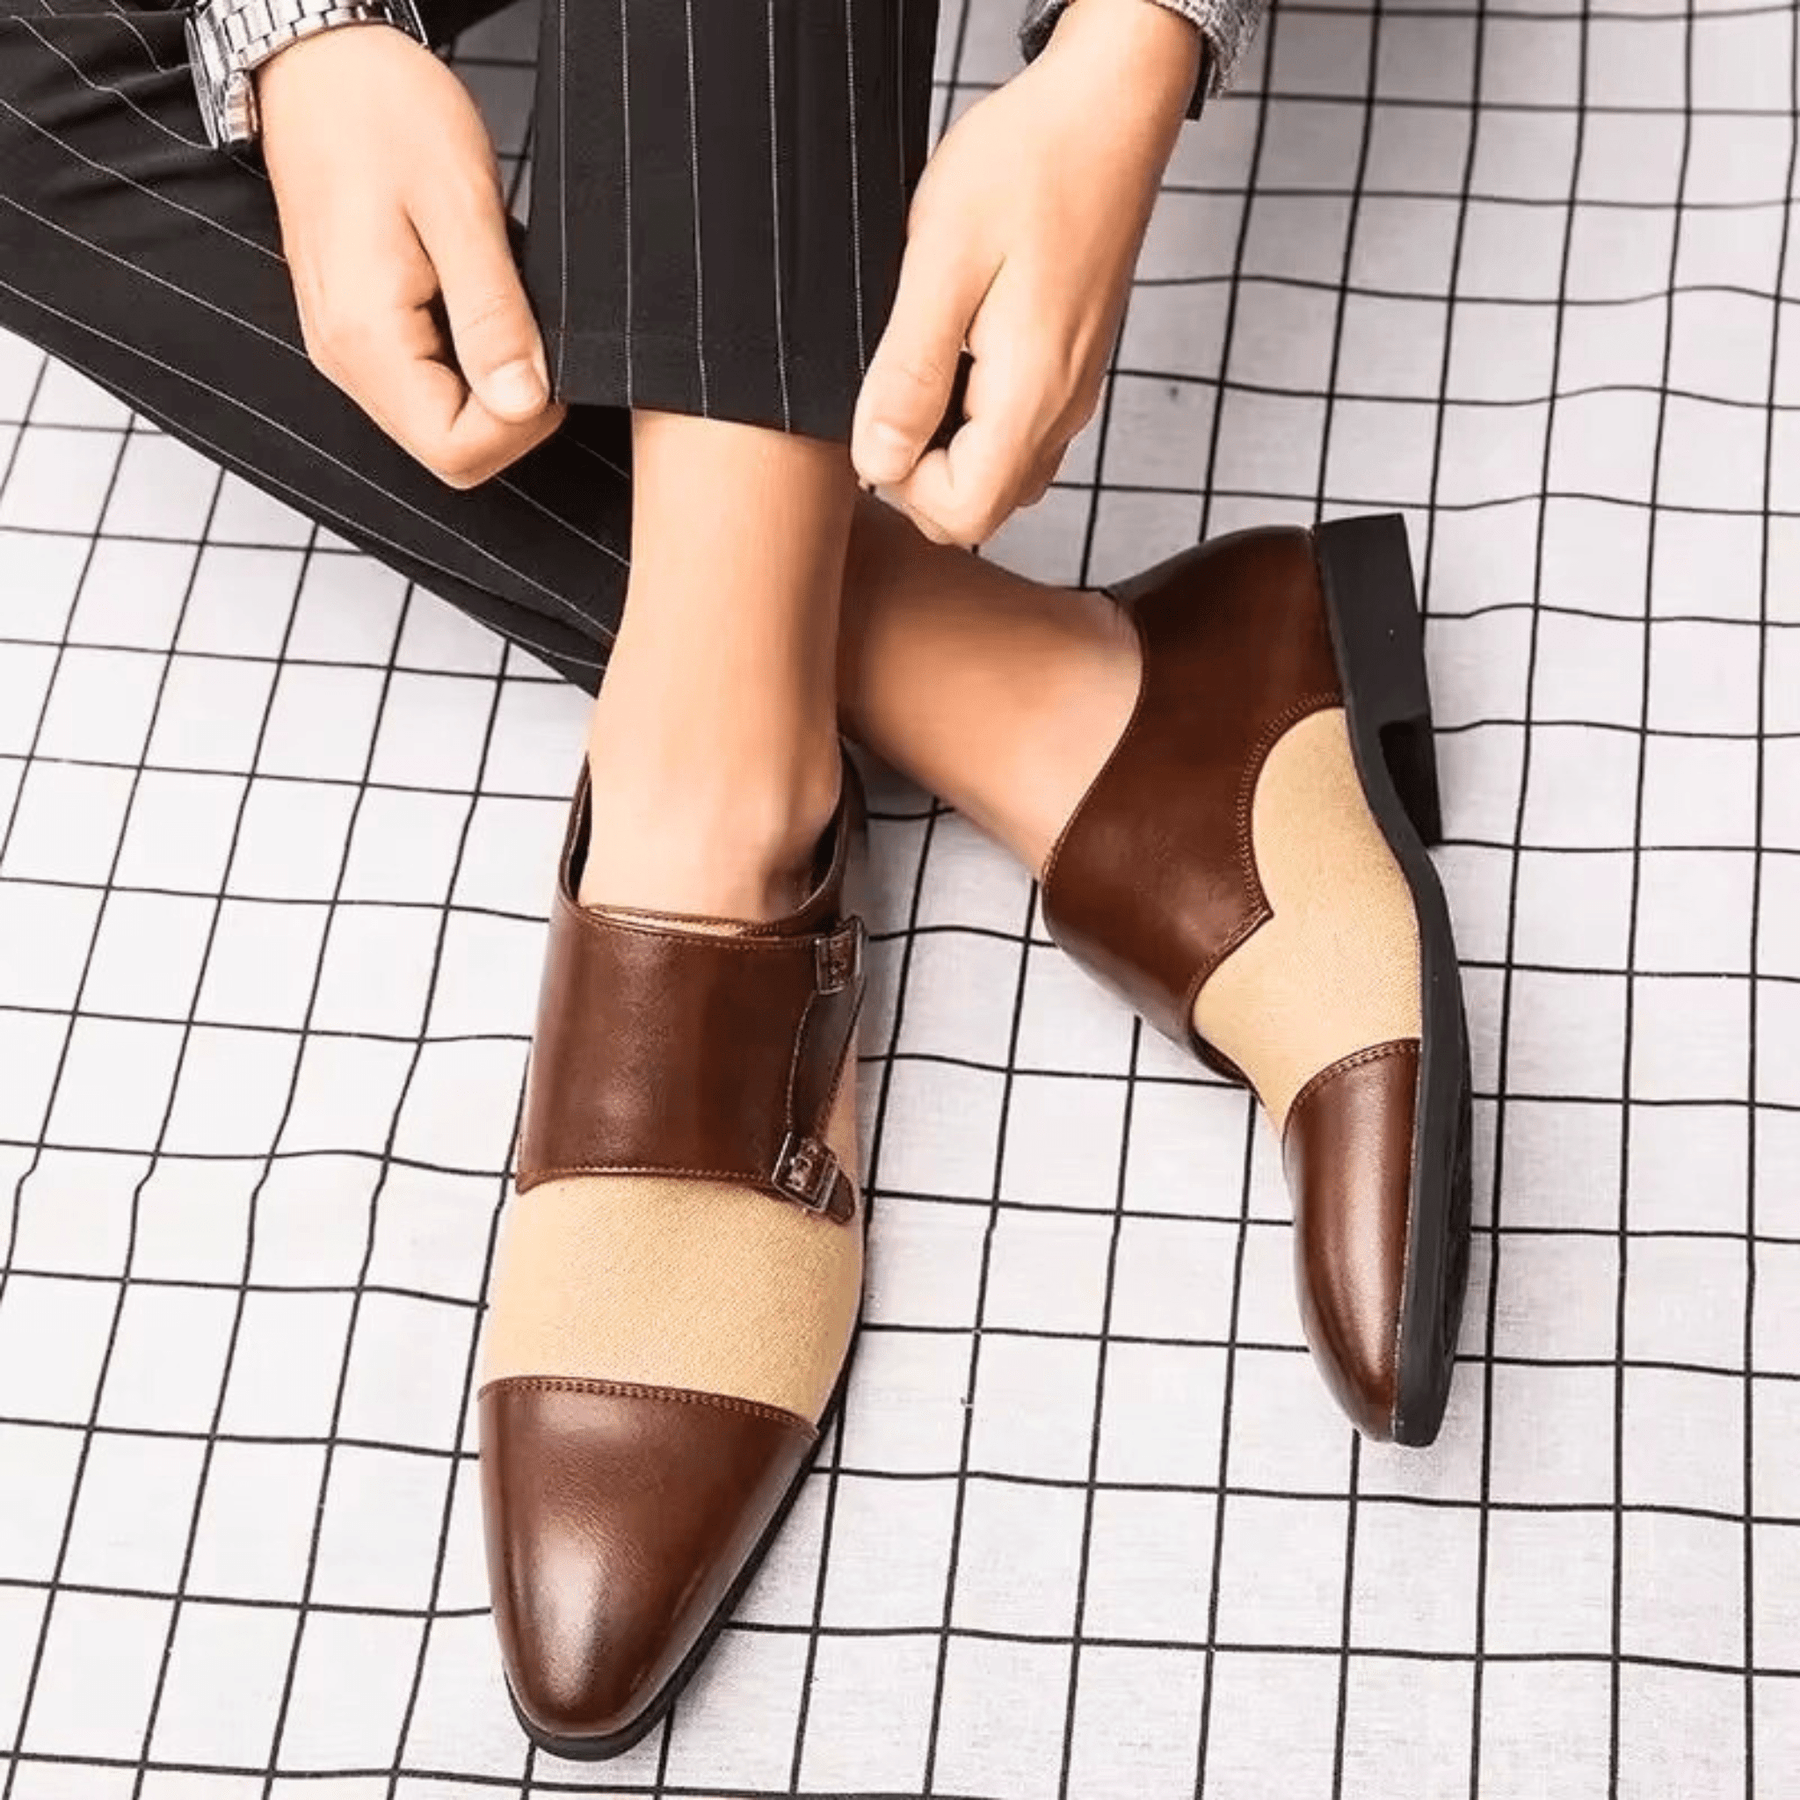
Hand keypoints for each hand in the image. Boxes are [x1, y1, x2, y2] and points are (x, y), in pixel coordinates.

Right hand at [259, 25, 564, 487]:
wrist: (320, 64)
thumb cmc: (383, 113)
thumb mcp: (460, 208)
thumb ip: (492, 315)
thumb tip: (524, 402)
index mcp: (365, 337)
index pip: (456, 453)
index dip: (520, 426)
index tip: (549, 364)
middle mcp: (345, 358)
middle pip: (449, 450)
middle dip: (511, 415)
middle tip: (537, 336)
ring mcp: (348, 348)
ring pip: (440, 423)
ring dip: (492, 388)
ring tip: (506, 310)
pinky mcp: (360, 331)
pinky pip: (425, 385)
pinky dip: (469, 366)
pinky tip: (481, 308)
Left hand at [851, 0, 1199, 543]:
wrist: (1104, 109)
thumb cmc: (1027, 165)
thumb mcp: (940, 263)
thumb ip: (907, 375)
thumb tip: (877, 462)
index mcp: (1031, 396)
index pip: (962, 515)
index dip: (902, 485)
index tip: (879, 413)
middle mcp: (1062, 412)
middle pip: (981, 509)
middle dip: (919, 474)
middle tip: (892, 388)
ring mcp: (1071, 395)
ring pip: (999, 477)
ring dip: (946, 448)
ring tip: (925, 363)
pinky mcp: (1069, 372)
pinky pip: (1016, 435)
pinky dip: (973, 420)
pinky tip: (956, 352)